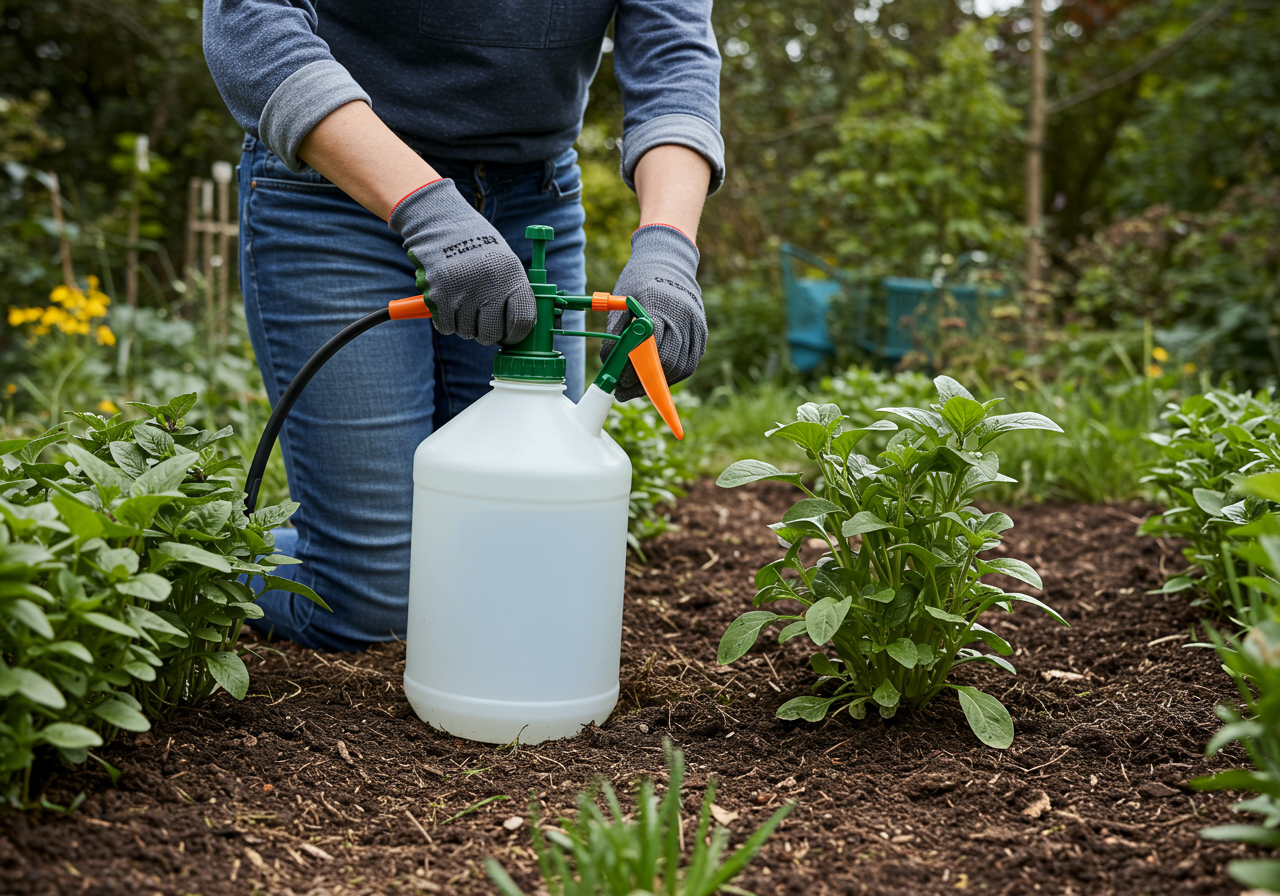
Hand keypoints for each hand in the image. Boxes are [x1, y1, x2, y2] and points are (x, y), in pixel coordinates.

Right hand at [389, 180, 534, 344]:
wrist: (442, 224)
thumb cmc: (478, 249)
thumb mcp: (506, 264)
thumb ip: (514, 295)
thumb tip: (519, 332)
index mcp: (512, 275)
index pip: (523, 321)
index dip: (516, 334)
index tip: (509, 335)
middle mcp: (490, 284)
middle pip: (492, 334)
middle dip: (487, 333)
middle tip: (482, 321)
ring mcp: (463, 291)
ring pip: (467, 333)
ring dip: (465, 325)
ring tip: (463, 301)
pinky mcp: (439, 296)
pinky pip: (446, 327)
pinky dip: (446, 321)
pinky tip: (448, 301)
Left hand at [601, 224, 706, 400]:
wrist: (669, 261)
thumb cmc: (639, 280)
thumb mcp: (621, 303)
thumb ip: (616, 334)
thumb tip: (609, 365)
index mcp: (657, 305)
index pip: (649, 349)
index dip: (634, 372)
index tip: (619, 383)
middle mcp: (681, 315)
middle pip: (667, 362)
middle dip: (644, 383)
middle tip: (625, 390)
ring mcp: (695, 324)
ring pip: (681, 367)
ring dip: (659, 384)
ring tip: (638, 388)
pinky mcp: (702, 331)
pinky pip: (691, 362)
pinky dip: (673, 375)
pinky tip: (657, 378)